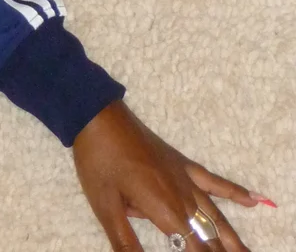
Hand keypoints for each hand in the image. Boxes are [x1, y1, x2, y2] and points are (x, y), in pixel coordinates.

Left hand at [73, 99, 271, 250]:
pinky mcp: (182, 163)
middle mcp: (182, 197)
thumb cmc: (98, 161)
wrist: (97, 115)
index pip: (194, 249)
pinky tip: (256, 200)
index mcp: (164, 210)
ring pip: (217, 215)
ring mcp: (185, 178)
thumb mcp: (105, 207)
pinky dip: (235, 192)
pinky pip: (214, 181)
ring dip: (234, 238)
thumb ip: (126, 242)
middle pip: (209, 236)